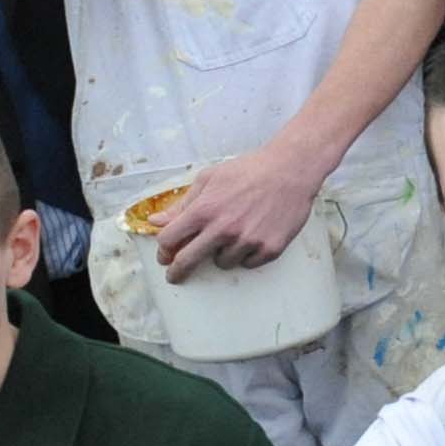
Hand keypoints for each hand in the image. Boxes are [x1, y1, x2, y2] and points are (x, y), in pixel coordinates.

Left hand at [157, 141, 327, 279]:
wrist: (290, 170)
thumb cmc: (249, 170)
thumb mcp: (210, 179)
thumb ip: (182, 204)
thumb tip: (154, 221)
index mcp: (205, 209)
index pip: (169, 239)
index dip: (163, 249)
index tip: (165, 255)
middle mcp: (224, 228)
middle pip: (188, 260)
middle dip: (178, 270)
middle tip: (176, 275)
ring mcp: (247, 241)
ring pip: (222, 263)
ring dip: (222, 254)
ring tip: (235, 234)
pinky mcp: (270, 249)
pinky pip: (249, 263)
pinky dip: (247, 254)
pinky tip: (254, 236)